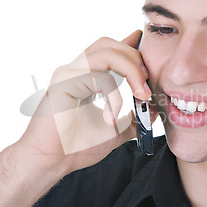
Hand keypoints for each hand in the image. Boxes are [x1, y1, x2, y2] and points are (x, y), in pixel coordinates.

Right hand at [15, 30, 151, 175]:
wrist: (51, 162)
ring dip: (131, 70)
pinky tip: (111, 117)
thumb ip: (134, 119)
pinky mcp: (63, 82)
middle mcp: (76, 71)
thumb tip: (156, 110)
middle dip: (135, 59)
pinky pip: (98, 76)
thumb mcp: (115, 131)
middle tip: (147, 85)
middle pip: (110, 44)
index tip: (148, 56)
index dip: (131, 46)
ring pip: (106, 52)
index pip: (110, 50)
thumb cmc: (76, 147)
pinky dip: (113, 95)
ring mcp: (68, 73)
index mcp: (86, 77)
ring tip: (141, 95)